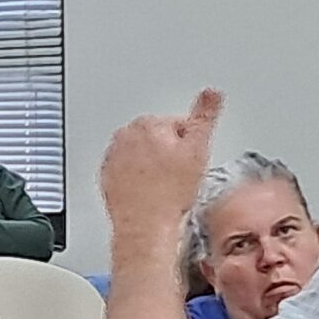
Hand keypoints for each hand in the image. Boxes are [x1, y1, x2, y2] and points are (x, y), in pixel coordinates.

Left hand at [101, 89, 223, 239]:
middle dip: (169, 155)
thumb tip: (212, 93)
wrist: (145, 225)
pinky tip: (147, 192)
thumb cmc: (168, 193)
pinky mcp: (107, 176)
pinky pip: (126, 173)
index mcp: (148, 124)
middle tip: (177, 178)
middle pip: (158, 139)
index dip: (189, 147)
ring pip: (142, 156)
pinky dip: (136, 179)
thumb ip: (205, 117)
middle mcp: (125, 136)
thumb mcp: (197, 150)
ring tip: (163, 187)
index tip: (188, 163)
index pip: (177, 126)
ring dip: (152, 167)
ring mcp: (113, 156)